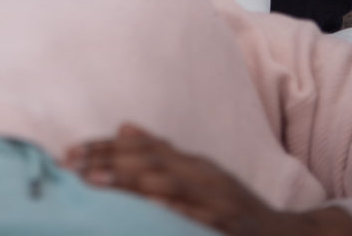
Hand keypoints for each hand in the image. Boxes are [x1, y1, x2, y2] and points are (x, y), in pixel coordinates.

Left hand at [64, 123, 351, 234]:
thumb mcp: (198, 175)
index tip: (68, 152)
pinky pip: (195, 217)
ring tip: (94, 182)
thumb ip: (161, 152)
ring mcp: (214, 201)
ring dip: (130, 182)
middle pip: (150, 162)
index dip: (104, 149)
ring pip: (167, 186)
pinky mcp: (225, 223)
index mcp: (192, 164)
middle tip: (70, 163)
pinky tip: (150, 207)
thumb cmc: (232, 206)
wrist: (283, 235)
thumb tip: (123, 127)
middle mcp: (202, 176)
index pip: (142, 149)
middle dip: (108, 162)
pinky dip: (173, 210)